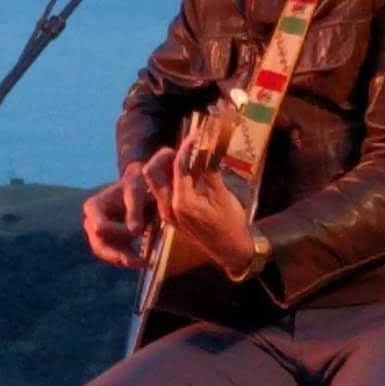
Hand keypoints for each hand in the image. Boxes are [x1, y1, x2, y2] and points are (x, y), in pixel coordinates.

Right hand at [82, 163, 149, 268]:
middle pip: (99, 244)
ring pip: (106, 253)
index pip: (100, 227)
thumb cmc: (135, 185)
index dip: (117, 232)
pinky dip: (127, 259)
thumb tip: (135, 232)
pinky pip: (114, 255)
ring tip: (143, 263)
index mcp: (93, 207)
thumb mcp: (136, 192)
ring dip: (123, 260)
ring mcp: (97, 234)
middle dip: (117, 254)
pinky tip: (143, 262)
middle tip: (136, 262)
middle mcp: (90, 222)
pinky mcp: (108, 242)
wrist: (137, 187)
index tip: (138, 231)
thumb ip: (134, 210)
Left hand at [143, 137, 253, 276]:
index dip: (188, 146)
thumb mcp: (222, 194)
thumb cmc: (231, 223)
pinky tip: (188, 174)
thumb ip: (210, 169)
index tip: (198, 134)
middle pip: (152, 172)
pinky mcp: (170, 216)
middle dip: (165, 155)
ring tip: (187, 158)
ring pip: (155, 182)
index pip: (178, 165)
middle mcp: (168, 208)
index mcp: (182, 202)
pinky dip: (171, 179)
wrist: (231, 251)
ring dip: (166, 166)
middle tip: (185, 147)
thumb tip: (207, 144)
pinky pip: (162, 192)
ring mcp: (167, 213)